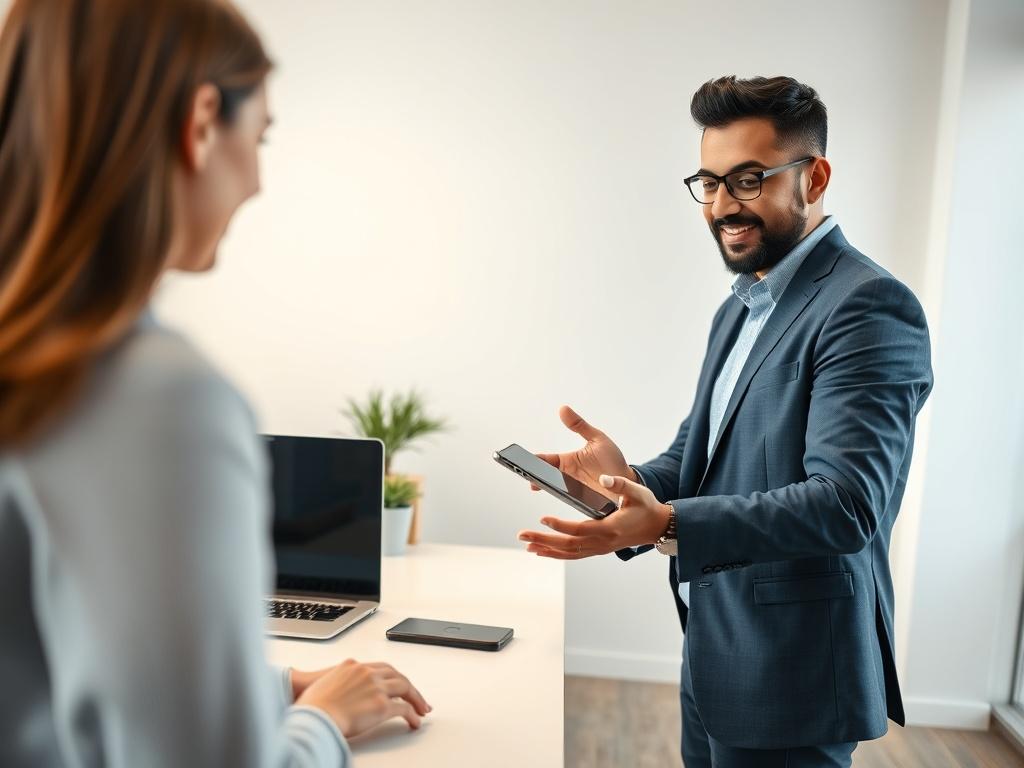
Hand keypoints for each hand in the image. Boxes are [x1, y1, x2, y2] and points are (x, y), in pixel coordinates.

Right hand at [295, 659, 431, 738]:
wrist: (313, 714)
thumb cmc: (313, 705)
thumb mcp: (326, 684)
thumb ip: (340, 684)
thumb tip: (342, 696)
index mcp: (354, 666)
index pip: (382, 667)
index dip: (394, 677)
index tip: (399, 684)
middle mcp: (368, 673)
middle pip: (397, 676)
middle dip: (409, 687)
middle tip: (417, 698)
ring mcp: (376, 688)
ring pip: (405, 689)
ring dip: (416, 699)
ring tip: (421, 710)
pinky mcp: (381, 705)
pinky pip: (403, 709)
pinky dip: (412, 715)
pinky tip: (414, 722)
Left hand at [518, 473, 671, 558]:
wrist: (656, 527)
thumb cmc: (646, 507)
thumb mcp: (638, 491)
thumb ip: (621, 484)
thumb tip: (604, 478)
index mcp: (610, 528)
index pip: (580, 529)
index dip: (561, 525)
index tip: (543, 518)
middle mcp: (603, 542)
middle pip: (568, 545)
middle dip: (544, 540)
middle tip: (522, 534)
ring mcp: (599, 548)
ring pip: (569, 553)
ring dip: (546, 550)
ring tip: (527, 545)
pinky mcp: (597, 549)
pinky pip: (574, 554)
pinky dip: (556, 554)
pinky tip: (542, 552)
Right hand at [531, 405, 636, 496]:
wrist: (629, 480)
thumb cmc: (613, 461)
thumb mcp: (597, 439)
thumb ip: (580, 426)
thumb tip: (563, 408)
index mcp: (567, 461)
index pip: (545, 460)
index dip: (532, 460)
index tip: (521, 459)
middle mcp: (568, 476)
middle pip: (545, 475)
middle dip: (533, 475)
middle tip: (525, 473)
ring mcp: (574, 489)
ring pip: (554, 489)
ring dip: (545, 486)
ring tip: (535, 484)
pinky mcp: (582, 500)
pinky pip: (568, 500)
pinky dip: (561, 497)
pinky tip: (557, 495)